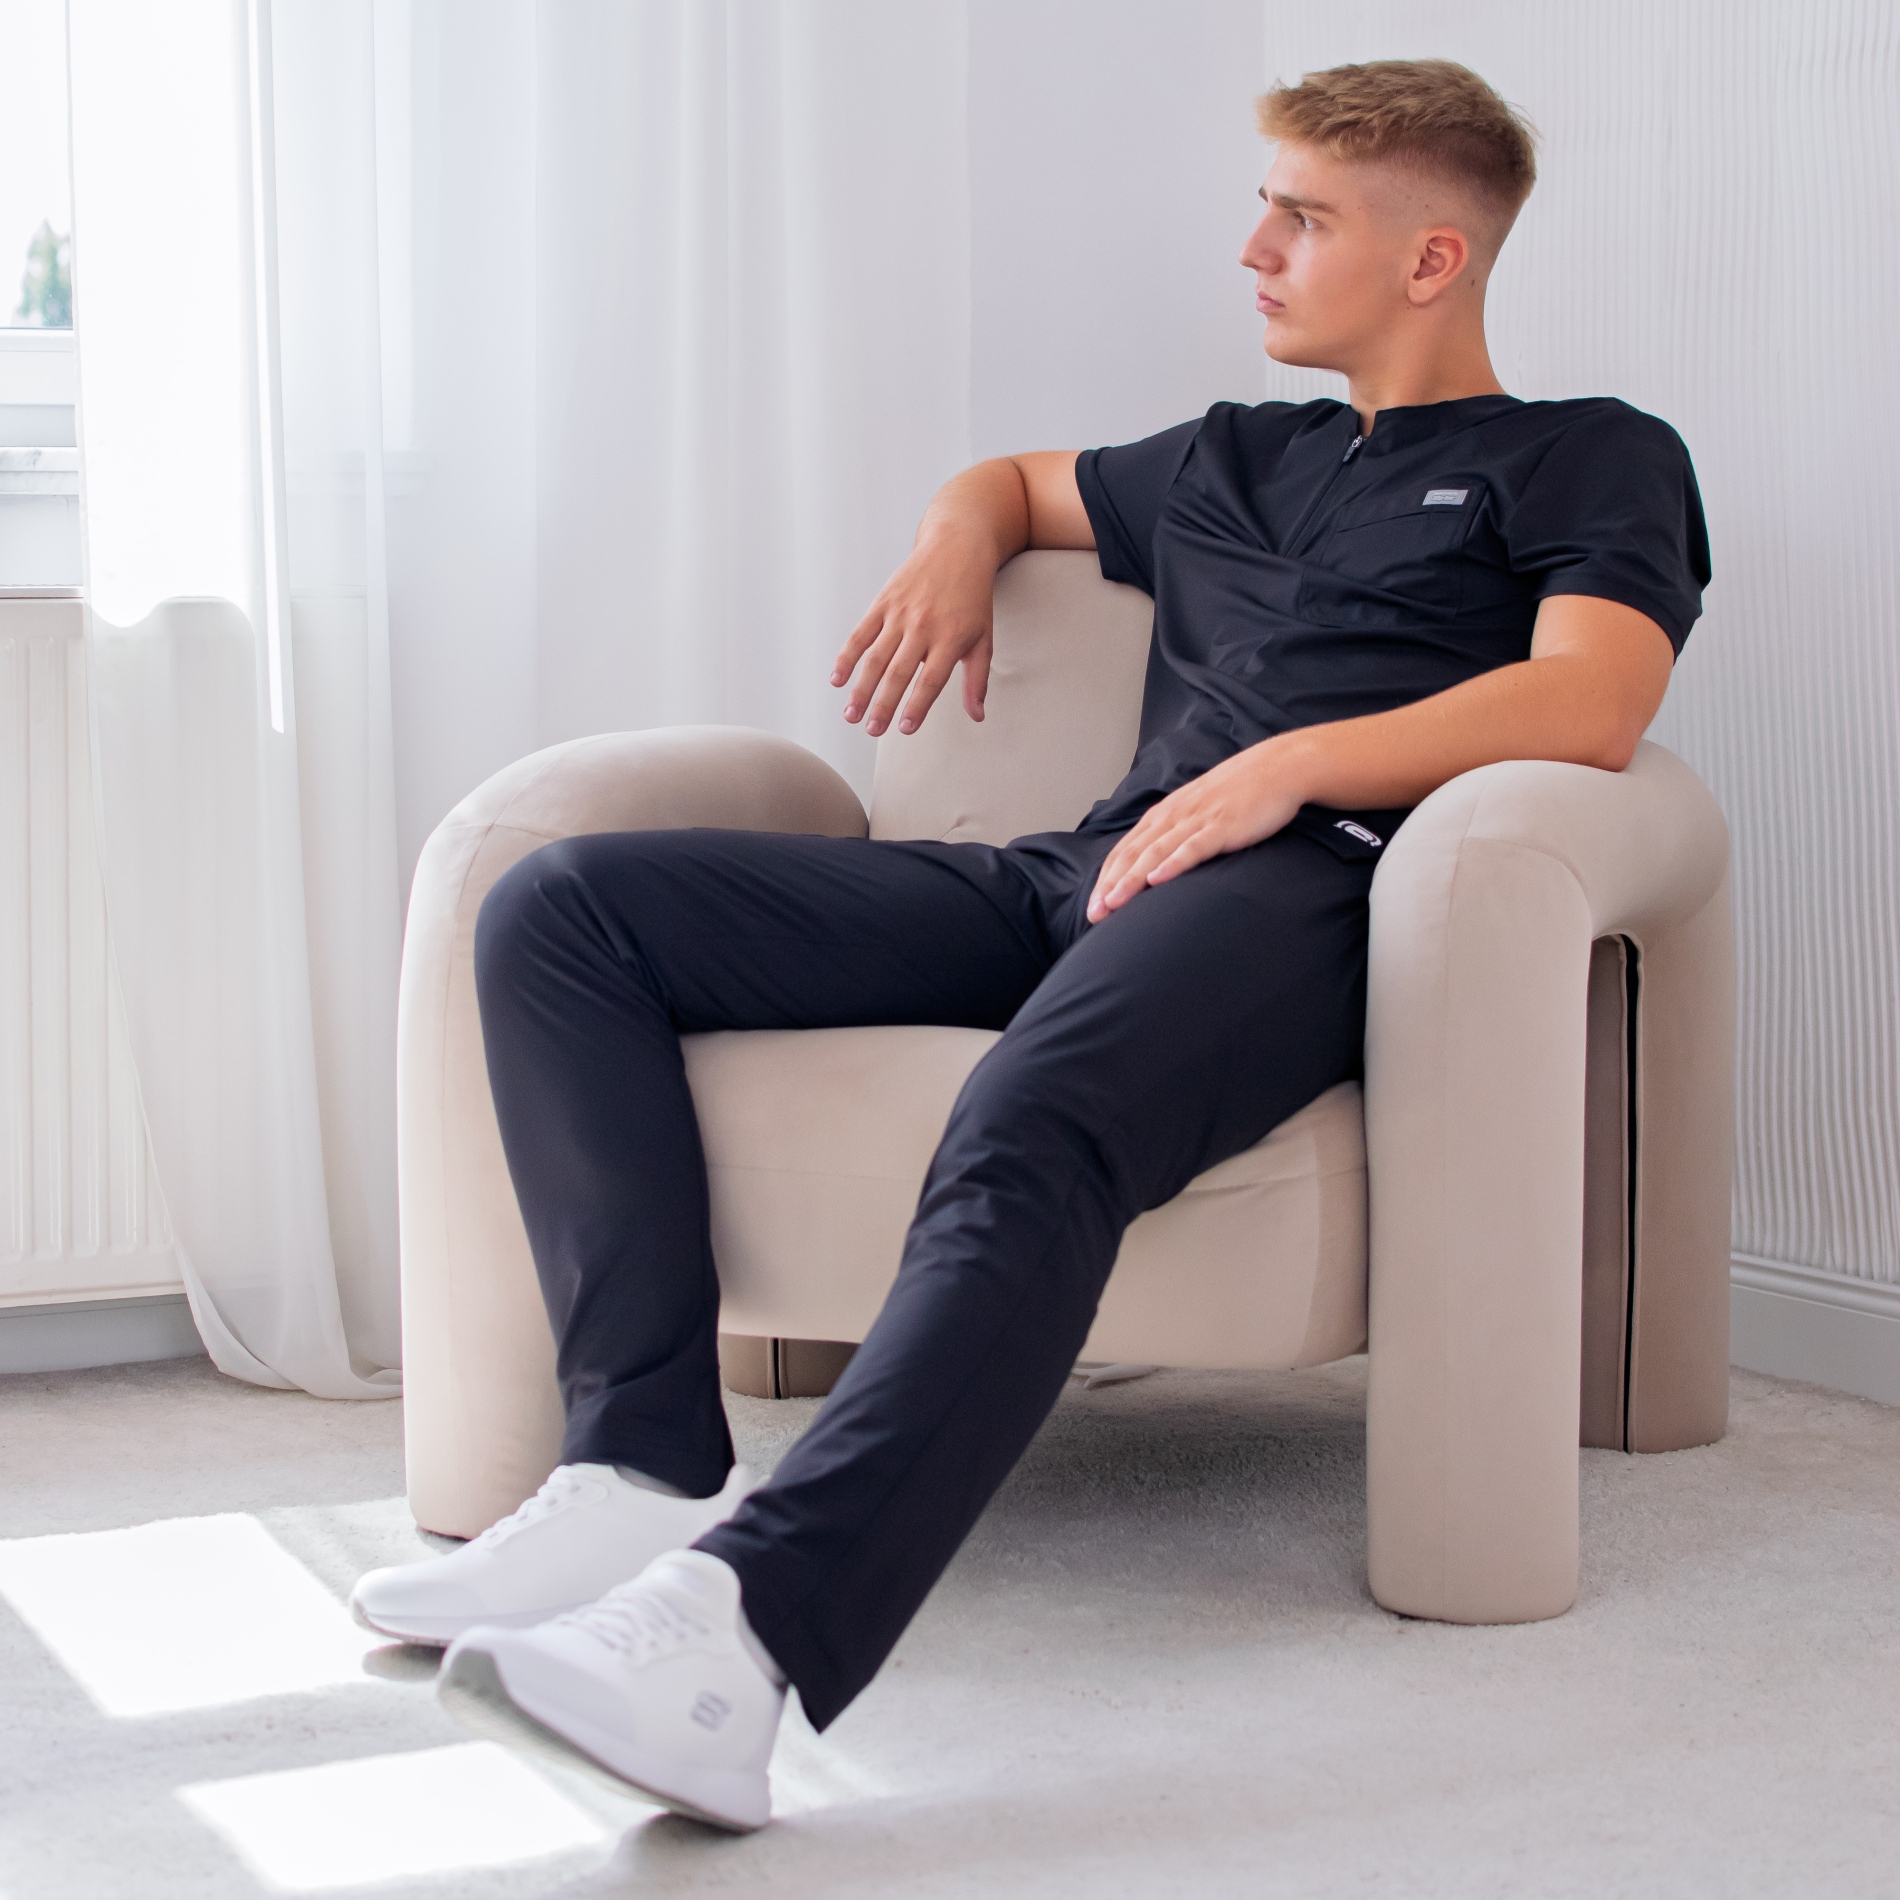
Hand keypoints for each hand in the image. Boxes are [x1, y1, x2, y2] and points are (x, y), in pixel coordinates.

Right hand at [832, 535, 994, 736]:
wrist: (957, 547)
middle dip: (883, 704)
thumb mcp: (983, 638)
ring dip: (861, 688)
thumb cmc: (972, 598)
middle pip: (899, 672)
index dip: (917, 706)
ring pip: (875, 657)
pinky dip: (846, 657)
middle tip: (872, 730)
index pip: (931, 679)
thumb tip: (978, 716)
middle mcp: (923, 626)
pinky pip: (861, 634)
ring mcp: (900, 613)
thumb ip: (977, 680)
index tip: (905, 729)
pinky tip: (837, 679)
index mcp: (951, 638)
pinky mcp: (883, 602)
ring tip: (851, 714)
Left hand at [1087, 739, 1308, 922]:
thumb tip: (1155, 865)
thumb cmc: (1236, 794)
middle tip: (1094, 914)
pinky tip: (1158, 879)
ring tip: (1113, 903)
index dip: (1106, 879)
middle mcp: (1172, 817)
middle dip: (1110, 886)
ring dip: (1132, 879)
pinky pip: (1192, 847)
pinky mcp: (1221, 827)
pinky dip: (1173, 863)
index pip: (1124, 850)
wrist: (1277, 768)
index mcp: (1163, 815)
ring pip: (1155, 853)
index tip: (1093, 907)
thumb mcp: (1196, 811)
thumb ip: (1174, 833)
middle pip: (1132, 855)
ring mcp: (1196, 821)